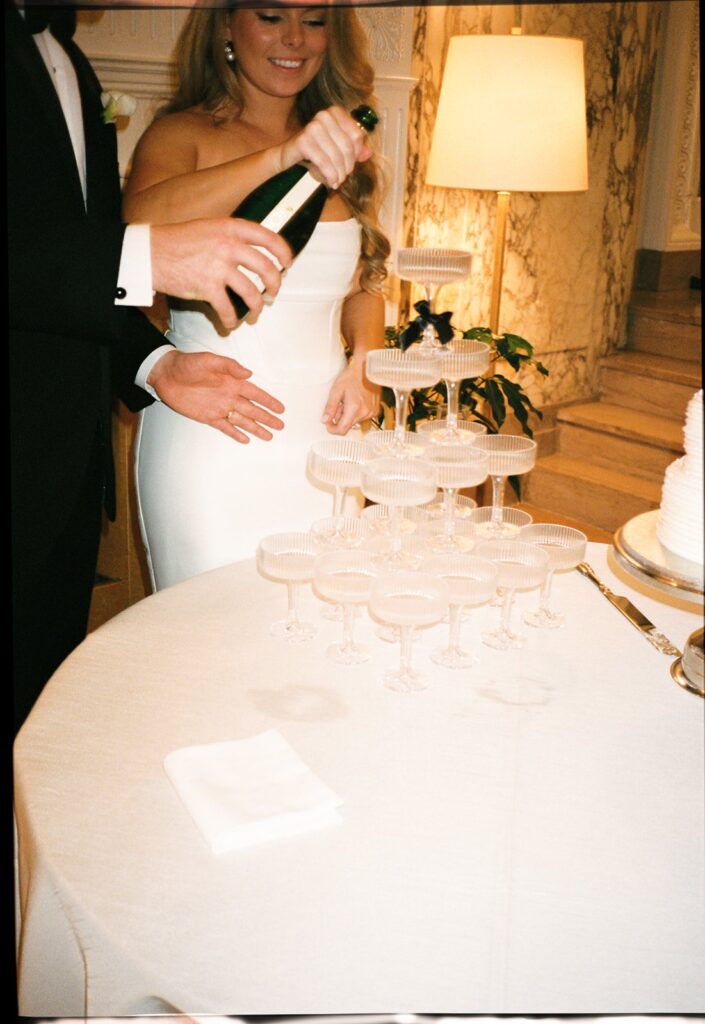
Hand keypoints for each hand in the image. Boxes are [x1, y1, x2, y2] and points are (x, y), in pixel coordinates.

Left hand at [147, 349, 284, 442]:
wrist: (167, 375)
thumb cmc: (187, 364)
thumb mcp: (210, 360)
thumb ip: (230, 366)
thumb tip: (248, 373)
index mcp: (232, 382)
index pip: (256, 394)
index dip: (268, 401)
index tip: (280, 408)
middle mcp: (229, 396)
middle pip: (253, 410)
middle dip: (267, 418)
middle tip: (280, 425)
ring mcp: (219, 407)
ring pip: (242, 420)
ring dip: (255, 428)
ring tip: (268, 436)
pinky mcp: (208, 416)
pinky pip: (225, 427)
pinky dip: (235, 433)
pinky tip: (245, 439)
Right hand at [150, 219, 292, 329]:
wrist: (150, 253)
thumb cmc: (177, 242)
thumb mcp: (208, 228)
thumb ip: (230, 237)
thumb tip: (251, 252)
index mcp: (230, 228)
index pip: (268, 237)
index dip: (283, 252)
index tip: (287, 262)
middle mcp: (228, 245)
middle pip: (266, 268)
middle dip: (275, 285)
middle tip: (274, 293)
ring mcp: (218, 266)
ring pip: (251, 292)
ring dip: (257, 307)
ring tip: (255, 312)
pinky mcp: (207, 287)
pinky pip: (228, 309)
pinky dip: (231, 320)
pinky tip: (229, 323)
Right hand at [279, 107, 372, 190]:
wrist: (288, 157)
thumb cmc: (314, 152)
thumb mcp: (336, 149)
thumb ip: (354, 150)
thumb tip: (369, 153)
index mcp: (335, 113)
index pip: (357, 136)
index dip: (356, 155)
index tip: (350, 165)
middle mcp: (324, 116)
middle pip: (348, 147)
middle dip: (347, 167)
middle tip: (342, 177)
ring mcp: (313, 127)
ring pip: (337, 157)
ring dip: (338, 174)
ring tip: (336, 181)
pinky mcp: (304, 140)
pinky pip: (324, 162)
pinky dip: (329, 175)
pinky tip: (330, 182)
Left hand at [321, 362, 379, 434]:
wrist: (366, 368)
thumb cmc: (351, 376)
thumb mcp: (336, 390)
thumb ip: (330, 407)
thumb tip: (324, 421)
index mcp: (354, 407)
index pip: (342, 429)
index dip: (332, 429)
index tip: (328, 423)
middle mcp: (365, 412)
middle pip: (348, 426)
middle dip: (340, 419)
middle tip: (339, 404)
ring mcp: (371, 412)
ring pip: (354, 422)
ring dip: (348, 415)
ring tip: (348, 400)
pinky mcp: (375, 411)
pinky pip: (361, 417)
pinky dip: (356, 413)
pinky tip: (356, 401)